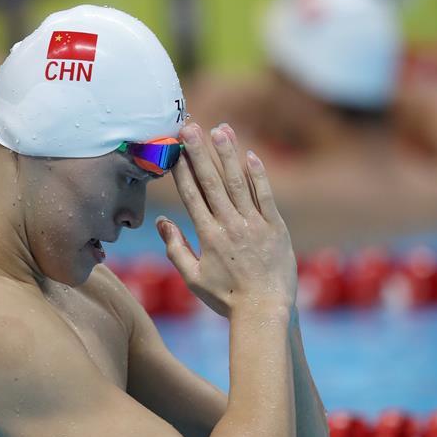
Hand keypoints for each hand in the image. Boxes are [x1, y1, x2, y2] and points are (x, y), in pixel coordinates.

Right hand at [157, 122, 296, 317]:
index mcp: (208, 237)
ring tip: (220, 129)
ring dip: (228, 154)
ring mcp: (254, 225)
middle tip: (189, 126)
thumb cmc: (226, 298)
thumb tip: (161, 222)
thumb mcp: (193, 278)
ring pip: (238, 183)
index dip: (182, 169)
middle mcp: (230, 226)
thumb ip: (176, 248)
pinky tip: (250, 154)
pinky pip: (266, 196)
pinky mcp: (276, 228)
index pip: (192, 195)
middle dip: (199, 152)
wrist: (264, 311)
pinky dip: (258, 175)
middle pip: (212, 182)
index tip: (173, 147)